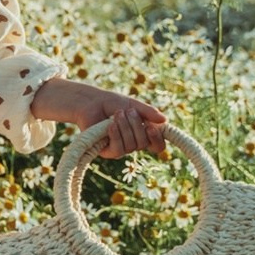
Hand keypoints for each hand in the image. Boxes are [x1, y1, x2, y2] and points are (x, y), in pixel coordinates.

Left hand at [35, 79, 167, 157]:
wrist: (90, 103)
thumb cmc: (112, 103)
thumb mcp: (133, 105)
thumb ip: (149, 112)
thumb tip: (165, 121)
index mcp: (143, 134)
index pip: (158, 146)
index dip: (157, 139)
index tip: (152, 126)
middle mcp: (134, 144)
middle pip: (144, 143)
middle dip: (136, 125)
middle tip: (126, 111)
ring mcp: (120, 148)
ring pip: (132, 146)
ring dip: (125, 127)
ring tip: (116, 114)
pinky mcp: (107, 152)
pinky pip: (118, 150)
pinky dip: (116, 136)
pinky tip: (110, 125)